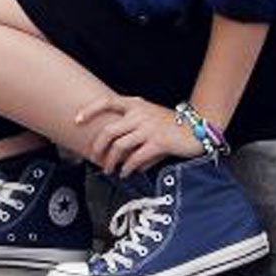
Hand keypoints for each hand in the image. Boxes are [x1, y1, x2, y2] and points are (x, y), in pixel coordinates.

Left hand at [75, 94, 204, 175]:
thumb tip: (121, 153)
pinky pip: (137, 158)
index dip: (89, 110)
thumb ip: (133, 132)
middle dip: (98, 147)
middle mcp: (139, 114)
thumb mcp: (150, 119)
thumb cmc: (171, 124)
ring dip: (111, 161)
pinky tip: (126, 173)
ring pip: (120, 146)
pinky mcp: (159, 143)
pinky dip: (128, 167)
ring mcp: (149, 128)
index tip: (76, 120)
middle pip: (109, 131)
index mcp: (135, 104)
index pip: (106, 102)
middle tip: (95, 158)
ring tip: (109, 169)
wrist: (198, 127)